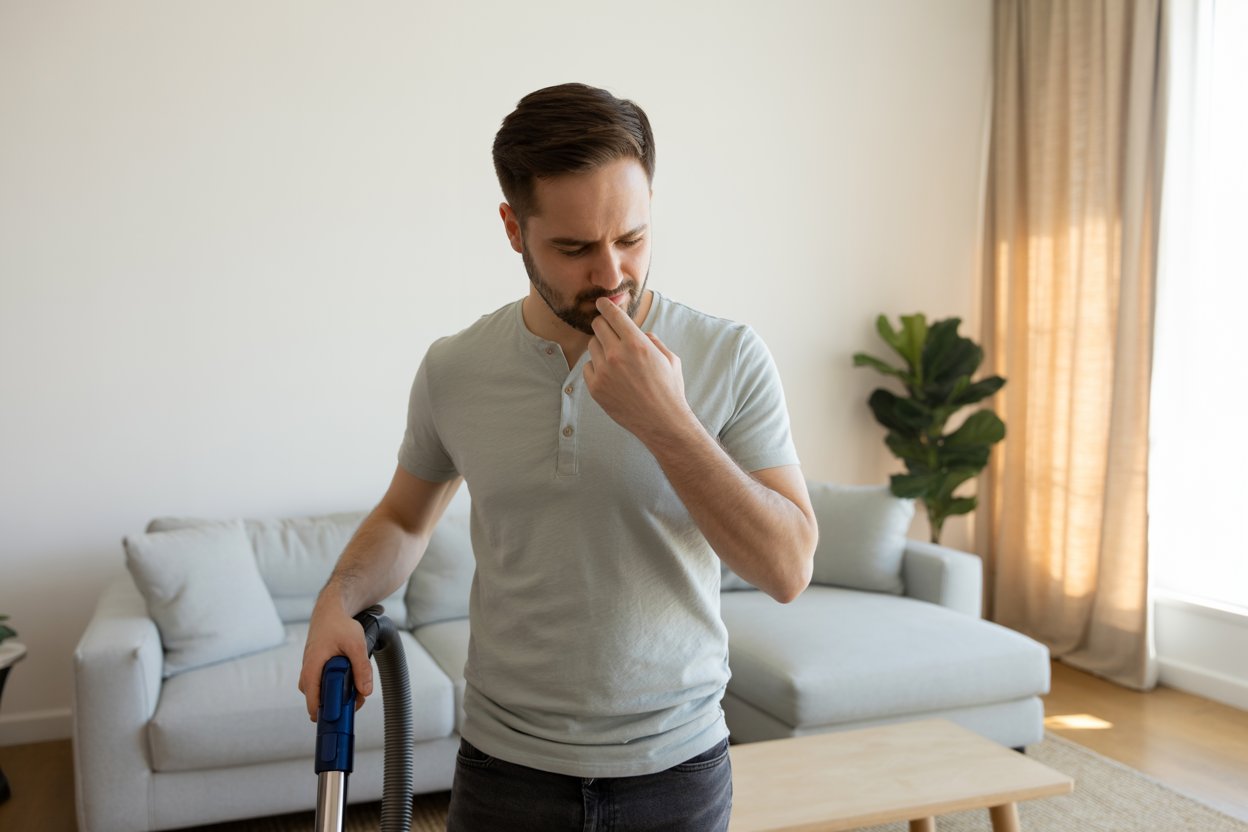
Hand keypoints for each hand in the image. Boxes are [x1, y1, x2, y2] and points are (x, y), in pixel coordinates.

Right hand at [297, 598, 373, 721]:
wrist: (331, 611)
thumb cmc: (340, 625)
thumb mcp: (356, 645)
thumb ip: (362, 668)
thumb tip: (366, 691)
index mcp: (312, 668)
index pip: (312, 701)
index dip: (325, 713)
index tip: (340, 718)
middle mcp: (308, 672)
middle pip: (317, 700)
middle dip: (337, 704)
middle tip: (356, 699)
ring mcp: (311, 671)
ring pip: (322, 692)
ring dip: (339, 694)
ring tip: (358, 690)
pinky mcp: (317, 668)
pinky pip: (324, 683)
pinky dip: (338, 685)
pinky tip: (352, 680)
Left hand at [585, 297, 696, 443]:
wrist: (662, 422)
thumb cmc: (669, 389)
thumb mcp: (670, 358)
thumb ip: (651, 340)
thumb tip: (638, 332)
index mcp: (637, 344)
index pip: (613, 314)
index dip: (606, 306)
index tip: (601, 303)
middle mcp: (617, 355)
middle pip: (598, 326)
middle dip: (603, 325)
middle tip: (608, 330)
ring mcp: (604, 372)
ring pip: (592, 345)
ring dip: (601, 346)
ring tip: (615, 359)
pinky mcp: (595, 388)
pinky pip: (588, 367)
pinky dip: (596, 367)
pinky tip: (610, 375)